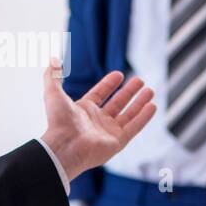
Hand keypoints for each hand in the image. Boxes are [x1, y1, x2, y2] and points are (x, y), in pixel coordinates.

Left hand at [40, 59, 155, 182]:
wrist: (64, 146)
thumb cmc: (58, 121)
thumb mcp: (53, 93)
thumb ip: (53, 76)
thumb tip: (52, 59)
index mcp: (83, 111)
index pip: (100, 94)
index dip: (109, 84)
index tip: (119, 74)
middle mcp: (97, 122)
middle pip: (117, 104)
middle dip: (129, 92)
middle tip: (140, 81)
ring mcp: (108, 132)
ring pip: (128, 115)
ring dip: (140, 103)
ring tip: (150, 91)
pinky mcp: (117, 142)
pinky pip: (134, 128)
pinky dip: (143, 118)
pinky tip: (152, 106)